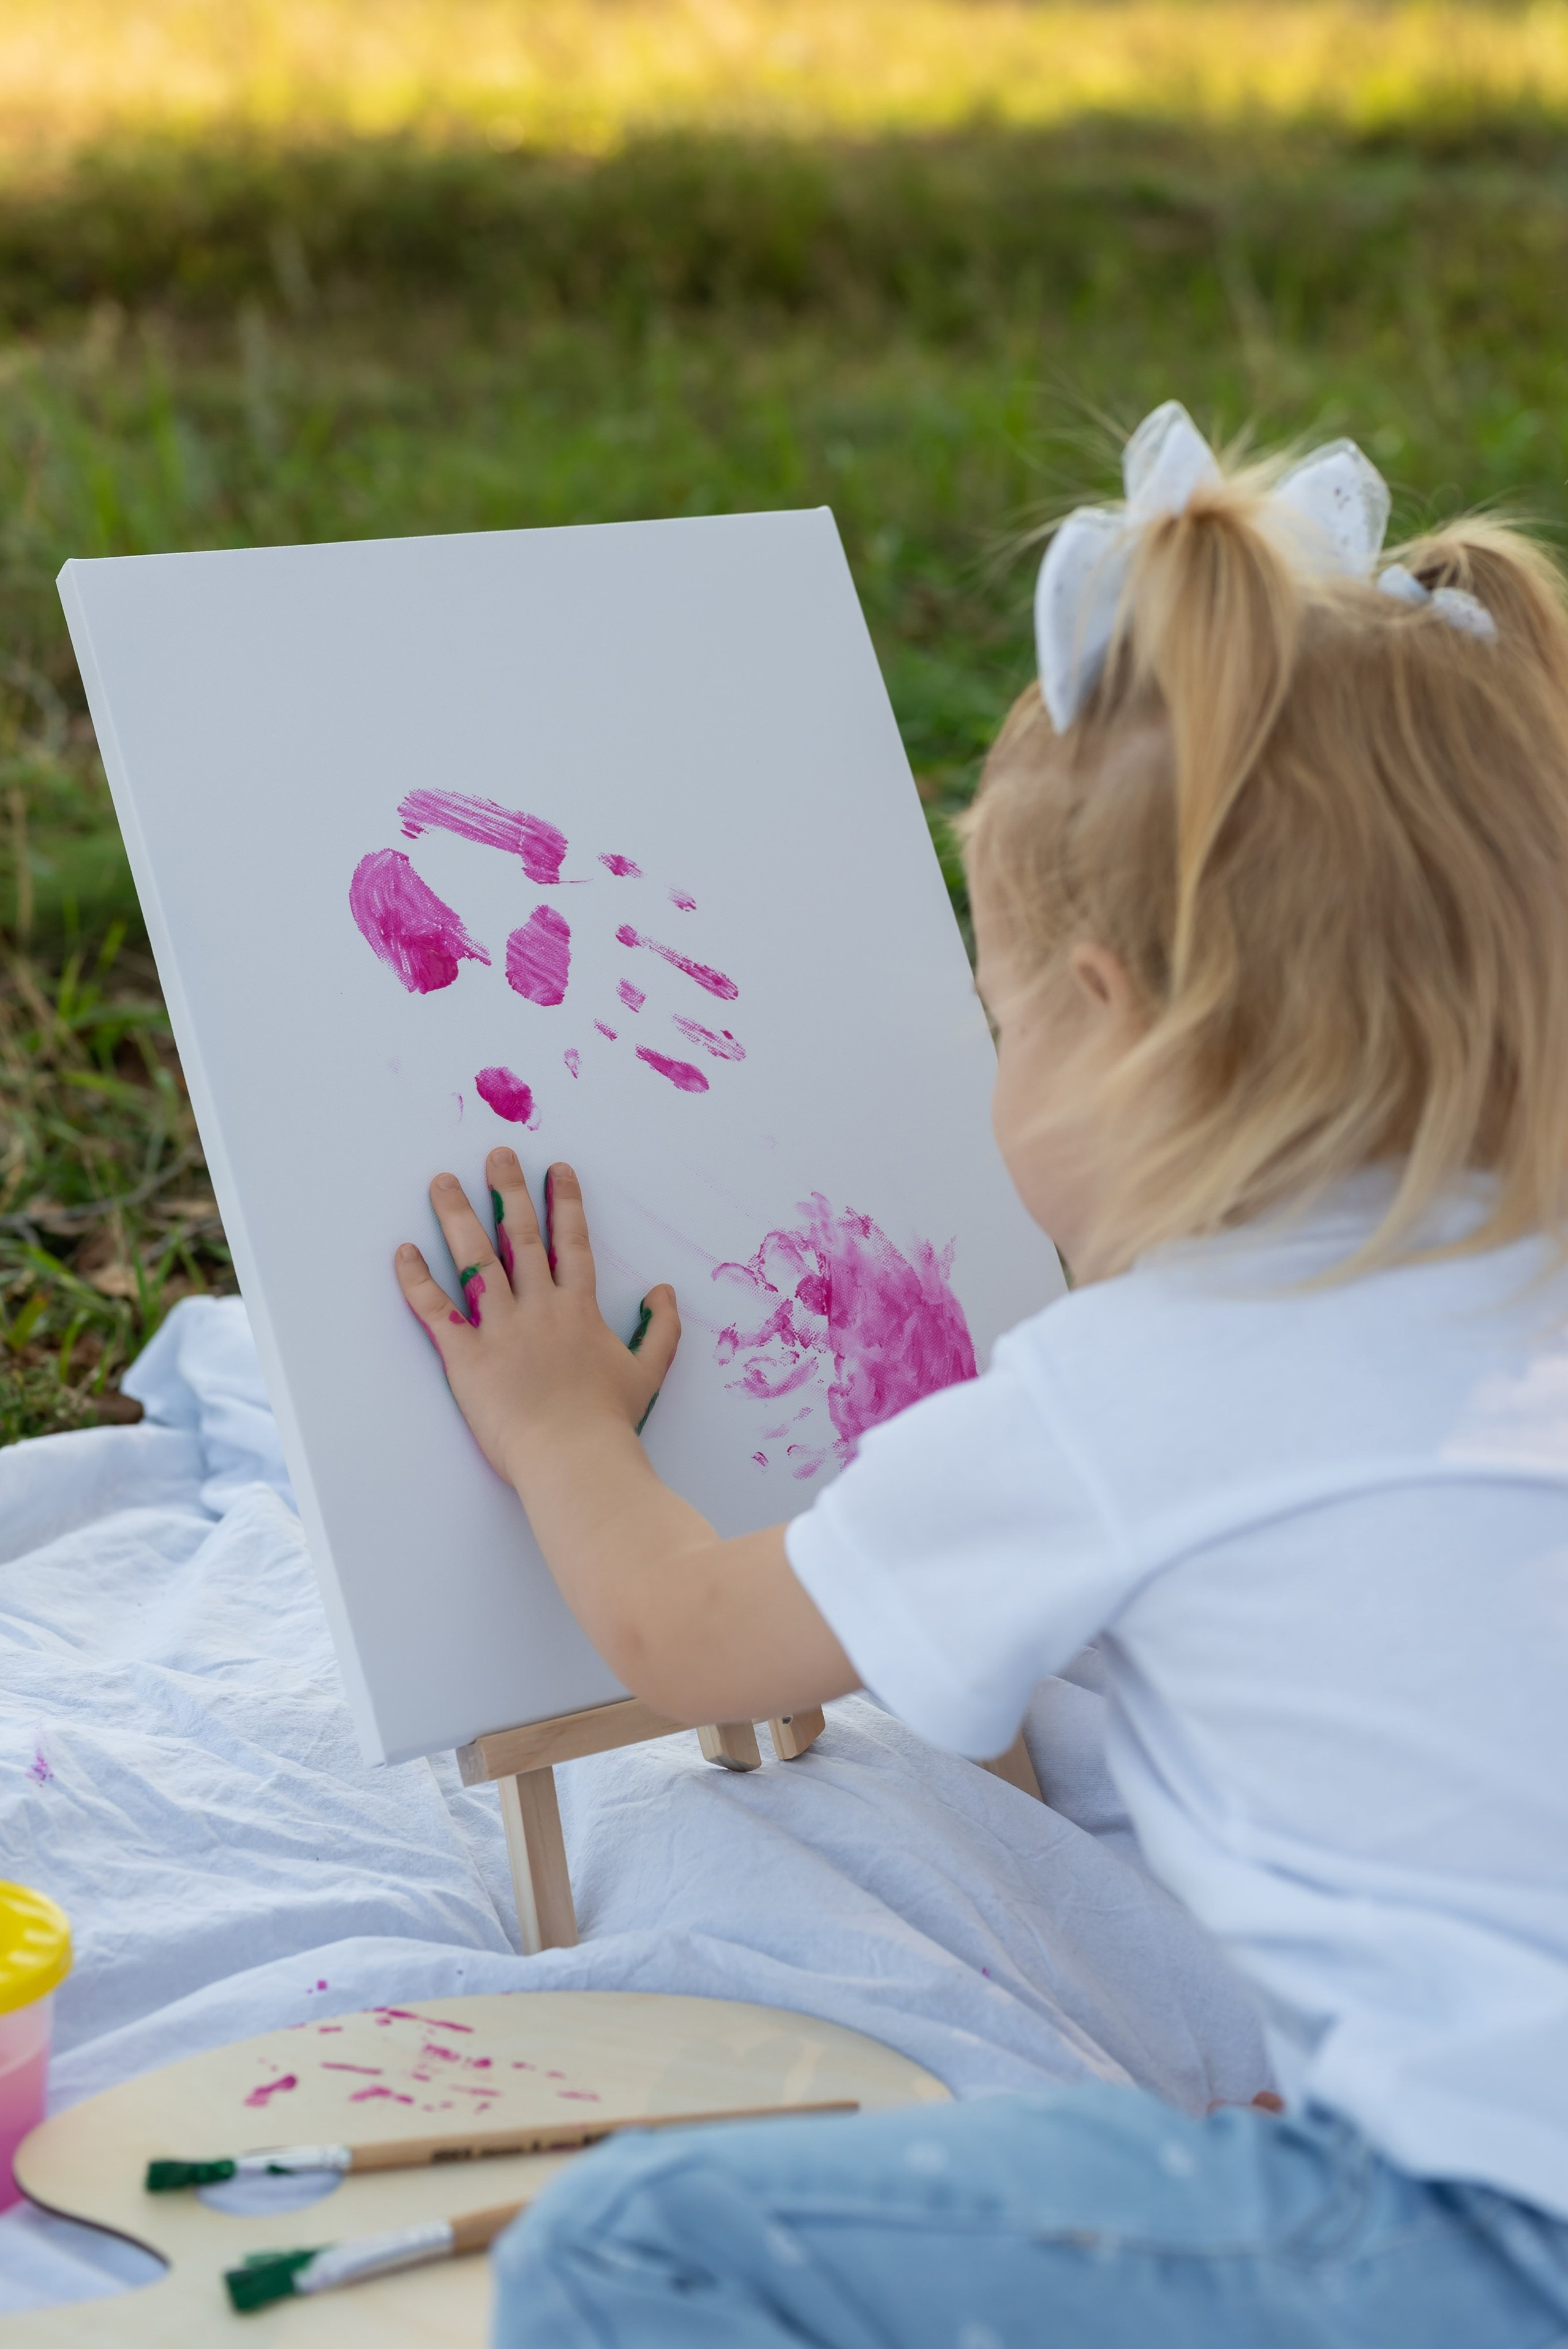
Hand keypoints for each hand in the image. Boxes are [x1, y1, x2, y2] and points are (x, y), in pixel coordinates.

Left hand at [395, 1149, 679, 1490]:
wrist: (575, 1458)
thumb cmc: (609, 1422)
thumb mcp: (648, 1372)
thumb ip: (660, 1329)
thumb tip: (663, 1290)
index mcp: (579, 1309)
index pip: (570, 1243)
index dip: (564, 1203)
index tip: (556, 1168)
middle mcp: (538, 1307)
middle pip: (519, 1237)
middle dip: (507, 1191)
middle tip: (496, 1154)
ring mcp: (500, 1329)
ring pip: (475, 1260)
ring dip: (457, 1216)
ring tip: (441, 1182)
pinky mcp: (467, 1356)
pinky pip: (437, 1310)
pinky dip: (417, 1280)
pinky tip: (404, 1251)